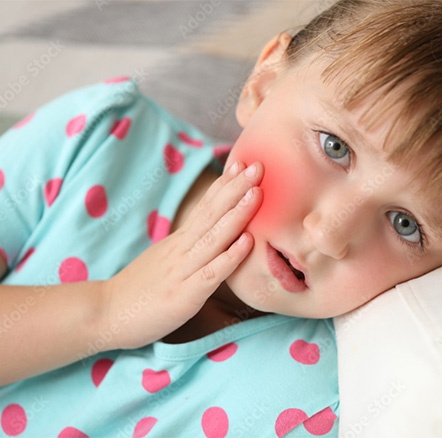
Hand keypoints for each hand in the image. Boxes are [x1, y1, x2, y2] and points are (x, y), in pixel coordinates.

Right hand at [100, 160, 262, 349]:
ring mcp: (182, 271)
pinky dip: (230, 257)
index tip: (243, 163)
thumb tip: (207, 235)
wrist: (104, 313)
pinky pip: (211, 273)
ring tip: (257, 193)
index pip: (204, 207)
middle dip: (237, 189)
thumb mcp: (164, 260)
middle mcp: (181, 250)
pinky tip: (248, 242)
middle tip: (259, 165)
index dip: (224, 185)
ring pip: (214, 238)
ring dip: (237, 214)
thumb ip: (186, 248)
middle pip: (212, 214)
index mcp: (178, 242)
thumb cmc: (138, 291)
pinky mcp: (184, 295)